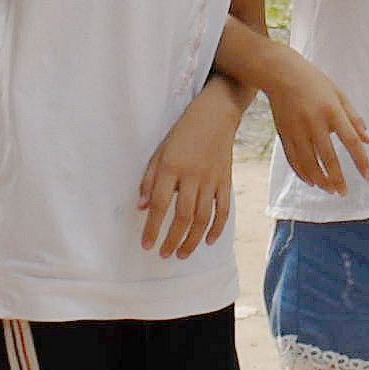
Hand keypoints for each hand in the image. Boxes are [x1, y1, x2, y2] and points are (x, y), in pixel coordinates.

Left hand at [135, 83, 241, 259]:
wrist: (216, 115)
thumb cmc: (183, 132)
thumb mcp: (160, 151)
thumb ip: (150, 179)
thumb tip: (142, 207)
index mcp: (172, 167)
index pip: (161, 204)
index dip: (152, 227)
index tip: (146, 244)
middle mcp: (192, 176)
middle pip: (183, 216)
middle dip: (172, 240)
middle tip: (164, 255)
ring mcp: (212, 179)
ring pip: (203, 218)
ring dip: (192, 240)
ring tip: (182, 254)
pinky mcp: (226, 180)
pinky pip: (223, 209)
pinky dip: (217, 228)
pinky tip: (209, 241)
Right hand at [251, 46, 368, 195]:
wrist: (280, 73)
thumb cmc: (314, 82)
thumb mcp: (339, 94)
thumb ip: (355, 118)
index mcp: (332, 111)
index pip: (350, 141)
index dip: (361, 161)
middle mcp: (314, 122)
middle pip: (328, 157)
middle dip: (337, 178)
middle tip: (344, 192)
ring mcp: (297, 129)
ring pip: (308, 163)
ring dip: (320, 180)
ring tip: (330, 190)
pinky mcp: (284, 133)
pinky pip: (293, 159)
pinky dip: (302, 173)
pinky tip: (311, 181)